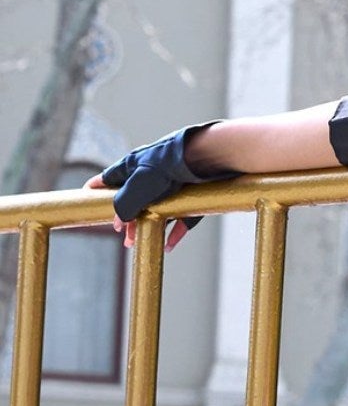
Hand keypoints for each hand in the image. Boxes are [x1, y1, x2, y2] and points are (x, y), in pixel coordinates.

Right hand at [88, 123, 232, 252]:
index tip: (85, 195)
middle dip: (125, 218)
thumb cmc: (165, 168)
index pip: (109, 178)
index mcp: (133, 166)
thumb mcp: (135, 187)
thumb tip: (119, 221)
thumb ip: (122, 205)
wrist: (204, 159)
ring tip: (136, 242)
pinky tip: (168, 245)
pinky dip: (174, 232)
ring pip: (156, 210)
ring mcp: (172, 185)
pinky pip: (180, 217)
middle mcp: (151, 175)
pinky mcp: (191, 197)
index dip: (96, 188)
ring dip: (145, 227)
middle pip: (133, 199)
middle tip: (121, 233)